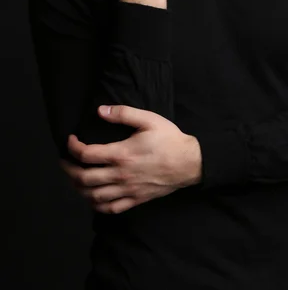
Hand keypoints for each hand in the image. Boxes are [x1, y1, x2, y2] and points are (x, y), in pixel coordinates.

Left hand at [60, 105, 201, 213]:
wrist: (190, 162)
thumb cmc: (170, 139)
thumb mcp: (148, 119)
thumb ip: (123, 113)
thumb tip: (100, 111)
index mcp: (122, 154)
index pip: (86, 154)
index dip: (73, 147)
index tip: (71, 140)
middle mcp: (121, 175)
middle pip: (83, 178)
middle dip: (68, 169)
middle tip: (65, 161)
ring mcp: (127, 190)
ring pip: (93, 196)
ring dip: (78, 188)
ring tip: (75, 178)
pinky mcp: (135, 199)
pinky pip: (110, 208)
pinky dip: (96, 205)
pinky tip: (93, 197)